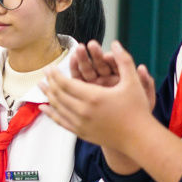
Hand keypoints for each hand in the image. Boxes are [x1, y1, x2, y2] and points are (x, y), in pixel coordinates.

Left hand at [41, 41, 155, 151]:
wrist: (139, 138)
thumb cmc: (137, 109)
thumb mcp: (132, 82)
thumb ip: (123, 60)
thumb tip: (115, 43)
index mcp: (93, 97)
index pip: (66, 83)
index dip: (55, 74)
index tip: (50, 67)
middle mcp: (83, 111)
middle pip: (59, 94)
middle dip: (50, 82)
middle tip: (44, 74)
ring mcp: (80, 124)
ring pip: (58, 108)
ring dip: (48, 95)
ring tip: (41, 86)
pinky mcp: (81, 133)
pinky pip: (61, 122)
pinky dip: (51, 113)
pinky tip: (44, 108)